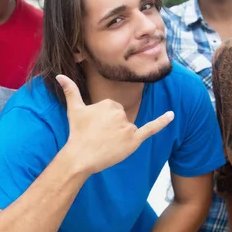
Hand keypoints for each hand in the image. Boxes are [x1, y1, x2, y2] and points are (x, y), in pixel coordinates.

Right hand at [57, 74, 172, 174]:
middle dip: (113, 128)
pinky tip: (171, 115)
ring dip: (120, 136)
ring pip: (128, 128)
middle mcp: (121, 113)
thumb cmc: (77, 133)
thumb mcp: (74, 109)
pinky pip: (151, 128)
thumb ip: (70, 90)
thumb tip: (59, 75)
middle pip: (122, 119)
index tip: (96, 128)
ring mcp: (128, 127)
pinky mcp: (134, 140)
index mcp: (110, 103)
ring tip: (106, 143)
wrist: (80, 156)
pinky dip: (162, 122)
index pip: (114, 110)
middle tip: (100, 137)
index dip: (105, 121)